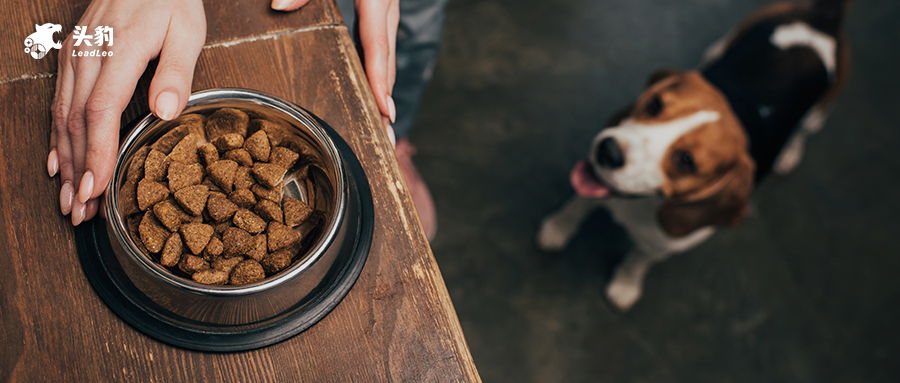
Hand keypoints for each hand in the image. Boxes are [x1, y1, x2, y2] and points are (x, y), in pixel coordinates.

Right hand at [49, 0, 205, 224]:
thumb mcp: (187, 29)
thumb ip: (176, 71)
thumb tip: (166, 111)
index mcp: (121, 51)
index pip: (101, 111)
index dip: (97, 154)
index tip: (95, 188)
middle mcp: (90, 55)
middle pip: (77, 121)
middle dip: (78, 170)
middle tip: (81, 212)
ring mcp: (77, 55)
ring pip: (63, 115)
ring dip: (66, 160)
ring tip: (70, 199)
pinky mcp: (74, 56)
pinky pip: (60, 100)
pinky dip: (58, 136)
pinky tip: (59, 162)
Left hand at [273, 0, 398, 144]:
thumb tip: (279, 7)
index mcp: (376, 0)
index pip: (378, 48)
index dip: (381, 82)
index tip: (385, 112)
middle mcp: (387, 9)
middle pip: (387, 62)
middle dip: (386, 101)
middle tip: (384, 136)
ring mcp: (386, 12)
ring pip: (387, 58)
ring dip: (383, 91)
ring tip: (381, 124)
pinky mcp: (380, 12)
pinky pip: (381, 48)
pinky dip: (378, 73)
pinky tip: (373, 92)